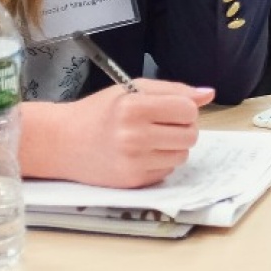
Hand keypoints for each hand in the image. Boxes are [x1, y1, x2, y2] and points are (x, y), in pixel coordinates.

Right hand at [24, 79, 213, 188]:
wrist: (62, 142)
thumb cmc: (99, 112)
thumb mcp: (132, 90)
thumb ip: (173, 90)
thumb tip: (209, 94)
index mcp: (133, 107)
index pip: (187, 110)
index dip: (184, 109)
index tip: (170, 109)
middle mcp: (134, 135)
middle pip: (190, 135)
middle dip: (181, 128)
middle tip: (160, 125)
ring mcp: (133, 161)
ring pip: (182, 155)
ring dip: (173, 147)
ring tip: (150, 139)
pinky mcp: (133, 181)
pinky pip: (167, 171)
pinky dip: (160, 162)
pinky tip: (140, 154)